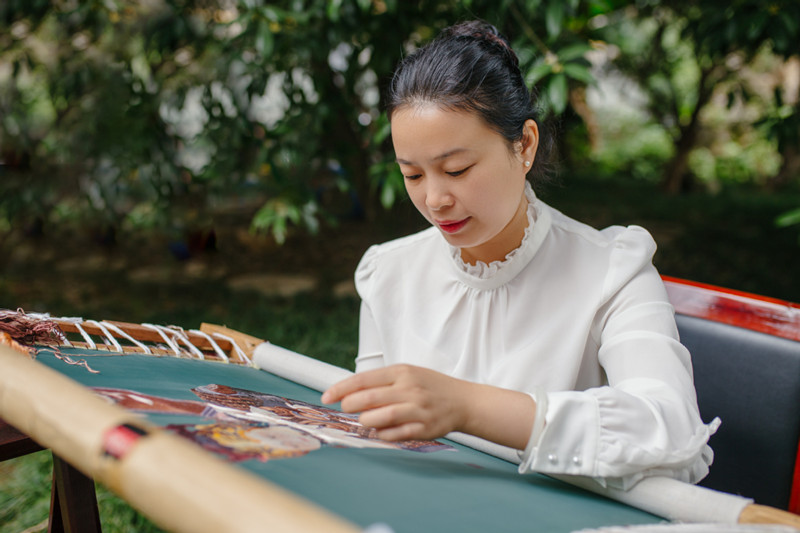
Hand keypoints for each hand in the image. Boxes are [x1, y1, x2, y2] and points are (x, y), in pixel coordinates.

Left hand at [321, 364, 470, 441]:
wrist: (463, 401)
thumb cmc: (430, 386)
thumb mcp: (408, 373)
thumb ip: (382, 381)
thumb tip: (349, 392)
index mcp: (402, 372)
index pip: (363, 379)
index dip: (341, 388)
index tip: (327, 396)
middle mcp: (409, 389)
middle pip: (367, 399)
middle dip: (350, 405)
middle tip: (345, 409)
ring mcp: (416, 409)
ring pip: (378, 418)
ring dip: (365, 421)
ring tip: (366, 420)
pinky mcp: (423, 428)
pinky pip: (393, 434)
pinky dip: (382, 434)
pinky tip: (381, 431)